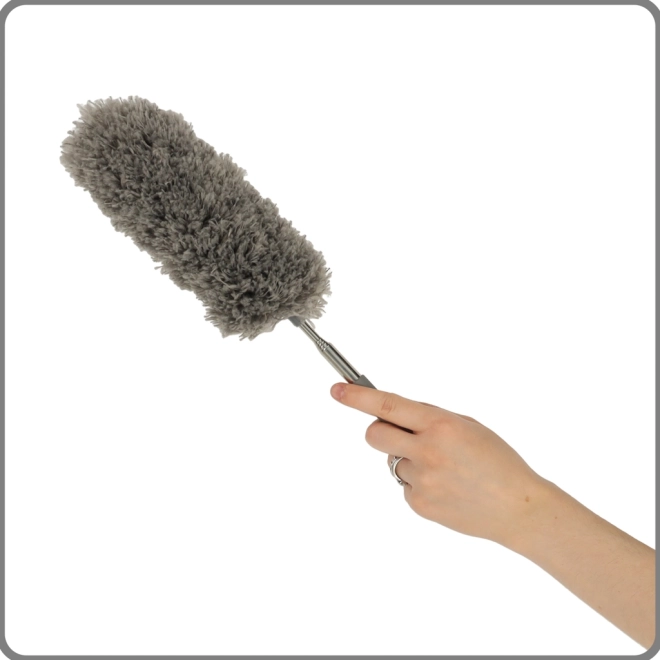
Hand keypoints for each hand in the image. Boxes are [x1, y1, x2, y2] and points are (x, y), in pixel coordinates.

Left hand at [330, 382, 547, 547]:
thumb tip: (393, 413)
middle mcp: (427, 451)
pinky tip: (446, 488)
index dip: (357, 396)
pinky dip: (419, 484)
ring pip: (393, 461)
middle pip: (374, 434)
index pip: (388, 404)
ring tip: (444, 470)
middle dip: (379, 430)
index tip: (337, 390)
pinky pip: (405, 485)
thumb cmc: (497, 461)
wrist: (518, 507)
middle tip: (397, 433)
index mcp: (440, 425)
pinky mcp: (419, 505)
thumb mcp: (468, 426)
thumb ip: (430, 418)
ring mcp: (421, 481)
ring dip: (409, 460)